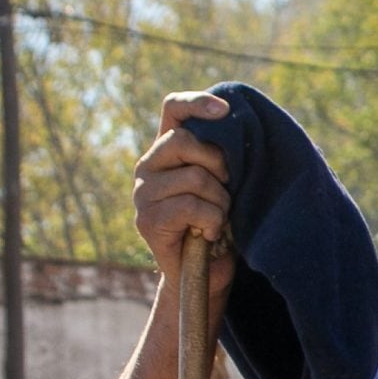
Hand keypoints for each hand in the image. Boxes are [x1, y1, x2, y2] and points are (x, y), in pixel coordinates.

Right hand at [133, 91, 237, 295]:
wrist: (203, 275)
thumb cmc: (219, 223)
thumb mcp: (224, 183)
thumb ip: (221, 157)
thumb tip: (235, 127)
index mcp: (167, 149)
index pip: (173, 108)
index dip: (197, 103)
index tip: (226, 110)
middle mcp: (148, 165)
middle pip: (186, 140)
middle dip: (219, 165)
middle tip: (227, 189)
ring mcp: (143, 192)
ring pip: (195, 177)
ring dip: (221, 201)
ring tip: (219, 218)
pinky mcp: (147, 219)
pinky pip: (192, 206)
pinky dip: (213, 221)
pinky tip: (209, 233)